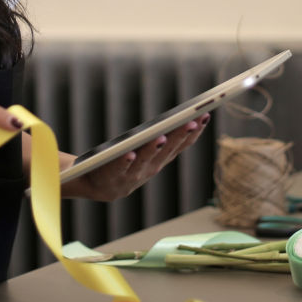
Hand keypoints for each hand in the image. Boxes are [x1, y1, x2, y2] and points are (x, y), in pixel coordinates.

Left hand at [62, 114, 209, 200]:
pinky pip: (119, 168)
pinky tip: (130, 153)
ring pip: (145, 160)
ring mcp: (132, 175)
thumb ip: (160, 141)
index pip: (181, 146)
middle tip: (191, 121)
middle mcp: (149, 169)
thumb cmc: (124, 163)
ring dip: (154, 149)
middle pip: (166, 151)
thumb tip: (179, 118)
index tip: (204, 116)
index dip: (194, 133)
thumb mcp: (146, 154)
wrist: (96, 185)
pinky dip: (125, 162)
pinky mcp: (112, 177)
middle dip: (179, 136)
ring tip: (162, 137)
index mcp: (159, 161)